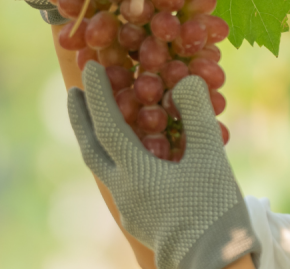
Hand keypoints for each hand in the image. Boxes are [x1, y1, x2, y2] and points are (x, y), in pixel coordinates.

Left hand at [67, 61, 259, 268]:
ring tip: (99, 117)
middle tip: (72, 90)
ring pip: (103, 166)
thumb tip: (183, 80)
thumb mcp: (213, 161)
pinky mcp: (139, 222)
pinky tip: (130, 151)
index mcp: (136, 175)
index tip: (91, 67)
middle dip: (80, 117)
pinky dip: (116, 157)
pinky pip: (119, 180)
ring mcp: (128, 210)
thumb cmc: (217, 216)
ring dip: (97, 138)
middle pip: (91, 149)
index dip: (98, 93)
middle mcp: (123, 192)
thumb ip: (197, 116)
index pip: (107, 126)